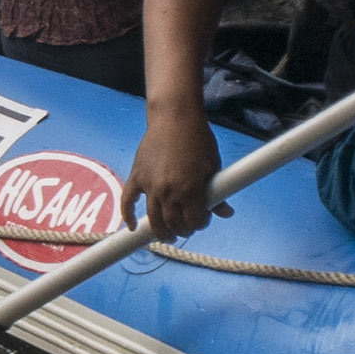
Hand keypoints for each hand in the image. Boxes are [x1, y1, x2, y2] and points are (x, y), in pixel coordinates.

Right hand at [127, 107, 222, 240]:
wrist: (175, 116)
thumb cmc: (198, 139)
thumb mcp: (213, 166)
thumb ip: (218, 193)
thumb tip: (226, 213)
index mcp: (190, 190)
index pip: (194, 222)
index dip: (200, 224)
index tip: (202, 219)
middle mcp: (168, 192)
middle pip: (173, 225)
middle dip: (183, 230)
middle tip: (186, 227)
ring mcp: (150, 186)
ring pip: (153, 219)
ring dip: (161, 232)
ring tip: (167, 236)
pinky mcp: (137, 177)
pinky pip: (128, 201)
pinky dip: (128, 216)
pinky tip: (132, 227)